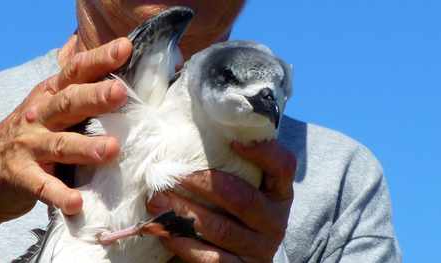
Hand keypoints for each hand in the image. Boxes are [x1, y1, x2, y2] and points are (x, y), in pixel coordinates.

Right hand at [0, 36, 134, 260]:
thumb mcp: (43, 106)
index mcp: (48, 97)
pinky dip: (59, 195)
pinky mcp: (20, 177)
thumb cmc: (25, 138)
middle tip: (120, 92)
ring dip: (85, 147)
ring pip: (60, 144)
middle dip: (95, 96)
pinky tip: (77, 203)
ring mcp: (27, 147)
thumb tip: (86, 47)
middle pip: (68, 102)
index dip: (98, 59)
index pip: (75, 71)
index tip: (125, 47)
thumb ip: (70, 85)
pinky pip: (42, 187)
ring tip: (111, 149)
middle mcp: (38, 117)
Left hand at [147, 140, 297, 262]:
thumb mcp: (242, 189)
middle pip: (242, 198)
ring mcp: (259, 249)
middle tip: (170, 174)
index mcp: (279, 193)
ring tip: (156, 200)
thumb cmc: (232, 213)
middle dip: (202, 184)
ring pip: (221, 229)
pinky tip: (163, 231)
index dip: (263, 152)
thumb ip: (230, 163)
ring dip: (183, 213)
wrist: (239, 260)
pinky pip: (210, 258)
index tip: (233, 141)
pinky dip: (183, 243)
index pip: (283, 166)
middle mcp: (275, 221)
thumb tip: (192, 116)